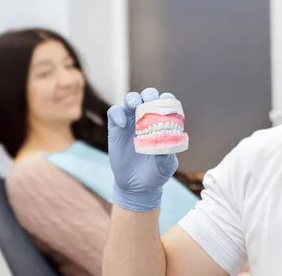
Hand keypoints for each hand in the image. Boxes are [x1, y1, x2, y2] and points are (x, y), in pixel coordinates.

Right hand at [107, 88, 178, 211]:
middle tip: (149, 101)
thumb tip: (165, 144)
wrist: (137, 186)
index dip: (167, 100)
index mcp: (163, 123)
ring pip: (130, 100)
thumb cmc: (156, 173)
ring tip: (134, 106)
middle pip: (148, 96)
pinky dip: (118, 113)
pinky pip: (114, 112)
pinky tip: (122, 124)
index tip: (166, 103)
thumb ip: (167, 155)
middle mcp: (147, 119)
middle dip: (149, 95)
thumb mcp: (165, 166)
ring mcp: (131, 122)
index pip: (166, 103)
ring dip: (133, 99)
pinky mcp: (116, 128)